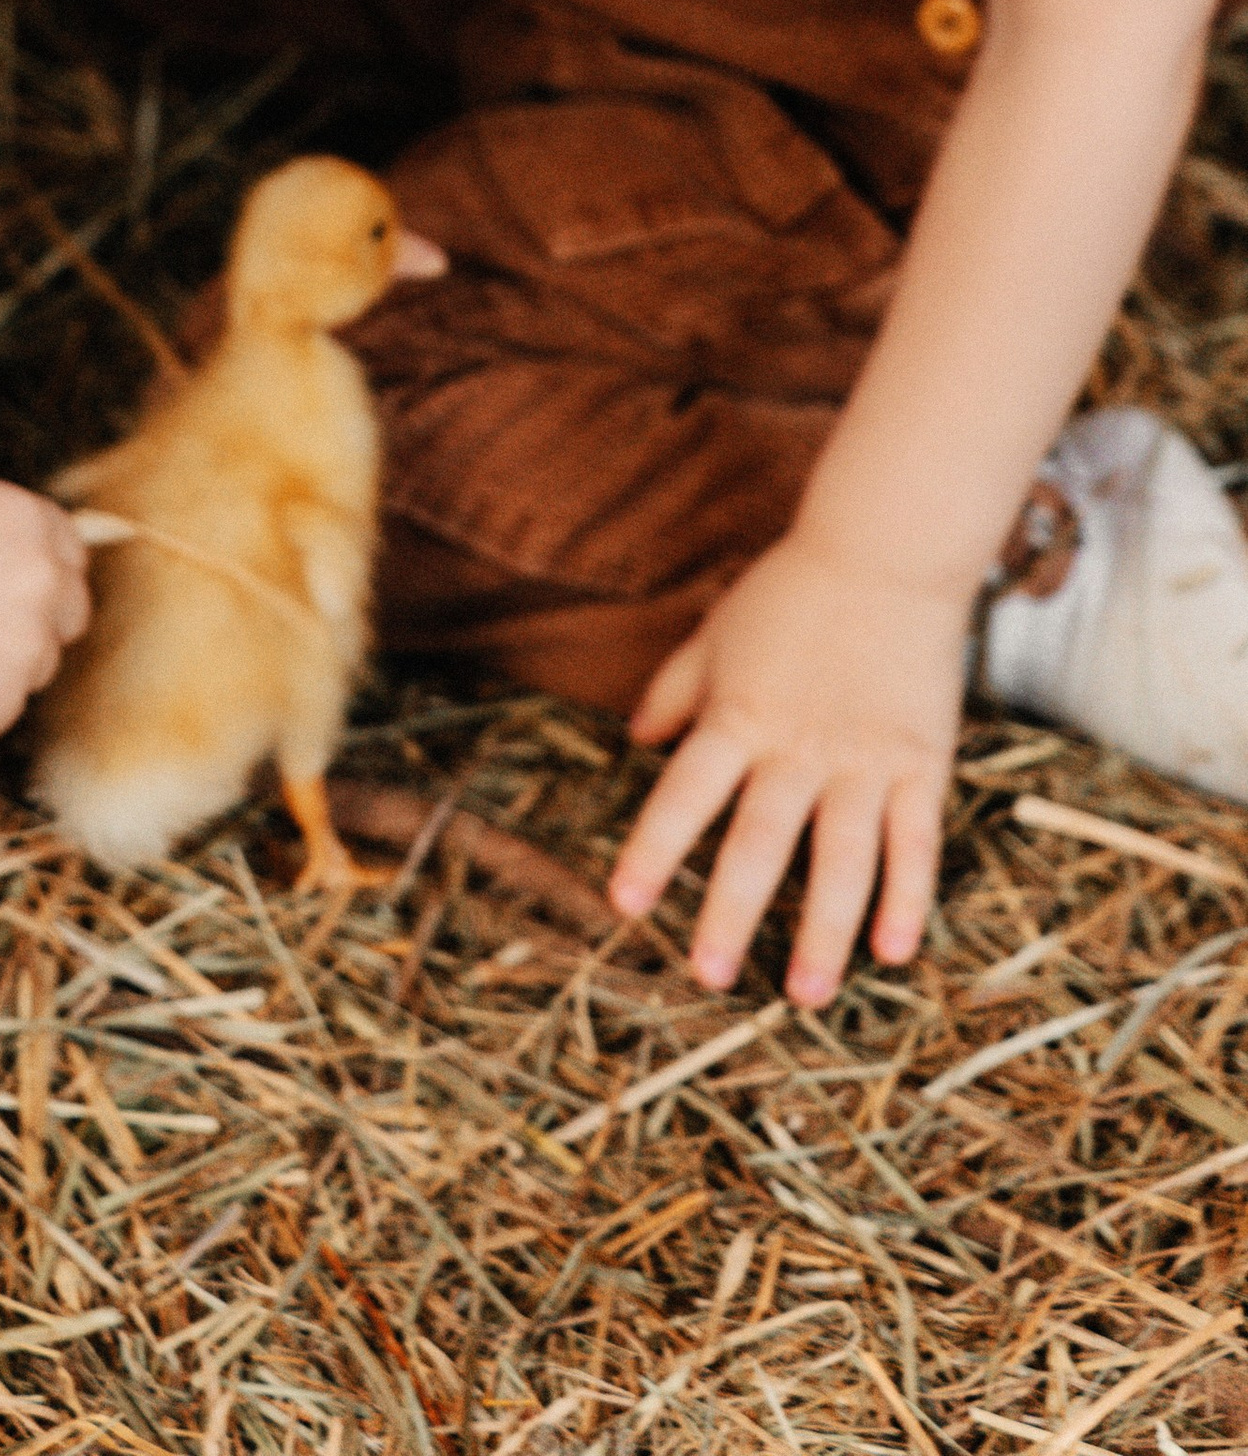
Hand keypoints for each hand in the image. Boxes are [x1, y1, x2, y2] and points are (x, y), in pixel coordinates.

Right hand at [0, 479, 90, 750]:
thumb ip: (6, 539)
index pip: (73, 556)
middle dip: (35, 623)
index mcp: (31, 523)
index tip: (11, 590)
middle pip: (70, 616)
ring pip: (32, 669)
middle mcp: (43, 584)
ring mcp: (26, 650)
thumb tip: (44, 565)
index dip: (42, 575)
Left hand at [607, 533, 967, 1005]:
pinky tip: (894, 950)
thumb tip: (634, 741)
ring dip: (825, 932)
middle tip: (710, 977)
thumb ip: (675, 690)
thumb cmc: (791, 590)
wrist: (887, 552)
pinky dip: (905, 898)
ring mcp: (865, 761)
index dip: (654, 850)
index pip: (686, 795)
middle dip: (733, 915)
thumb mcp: (716, 633)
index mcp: (739, 716)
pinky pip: (914, 843)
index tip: (626, 904)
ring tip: (807, 995)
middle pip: (759, 844)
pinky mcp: (921, 764)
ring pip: (842, 861)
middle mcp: (797, 747)